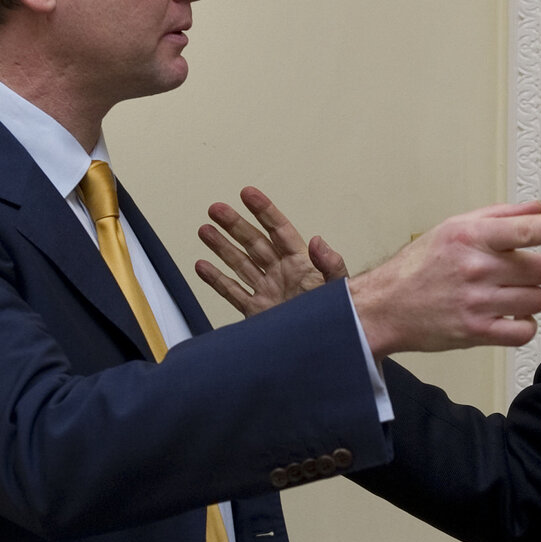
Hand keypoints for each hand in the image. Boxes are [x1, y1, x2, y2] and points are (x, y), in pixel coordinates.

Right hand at [196, 187, 347, 317]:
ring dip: (221, 247)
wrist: (325, 348)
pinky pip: (233, 292)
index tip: (247, 193)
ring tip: (204, 230)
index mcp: (301, 264)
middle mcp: (282, 274)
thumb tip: (317, 241)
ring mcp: (268, 292)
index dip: (263, 211)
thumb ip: (331, 265)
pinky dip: (216, 280)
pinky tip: (202, 266)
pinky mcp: (257, 313)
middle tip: (216, 209)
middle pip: (254, 243)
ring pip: (240, 264)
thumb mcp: (339, 290)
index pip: (279, 230)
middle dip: (234, 225)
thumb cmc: (339, 318)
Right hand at [348, 202, 540, 356]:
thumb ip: (498, 216)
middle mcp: (476, 267)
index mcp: (471, 237)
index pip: (528, 229)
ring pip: (537, 300)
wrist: (385, 306)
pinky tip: (509, 316)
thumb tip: (537, 208)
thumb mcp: (453, 228)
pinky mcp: (476, 332)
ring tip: (512, 294)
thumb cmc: (419, 265)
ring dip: (533, 297)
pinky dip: (524, 325)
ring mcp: (477, 302)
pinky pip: (524, 331)